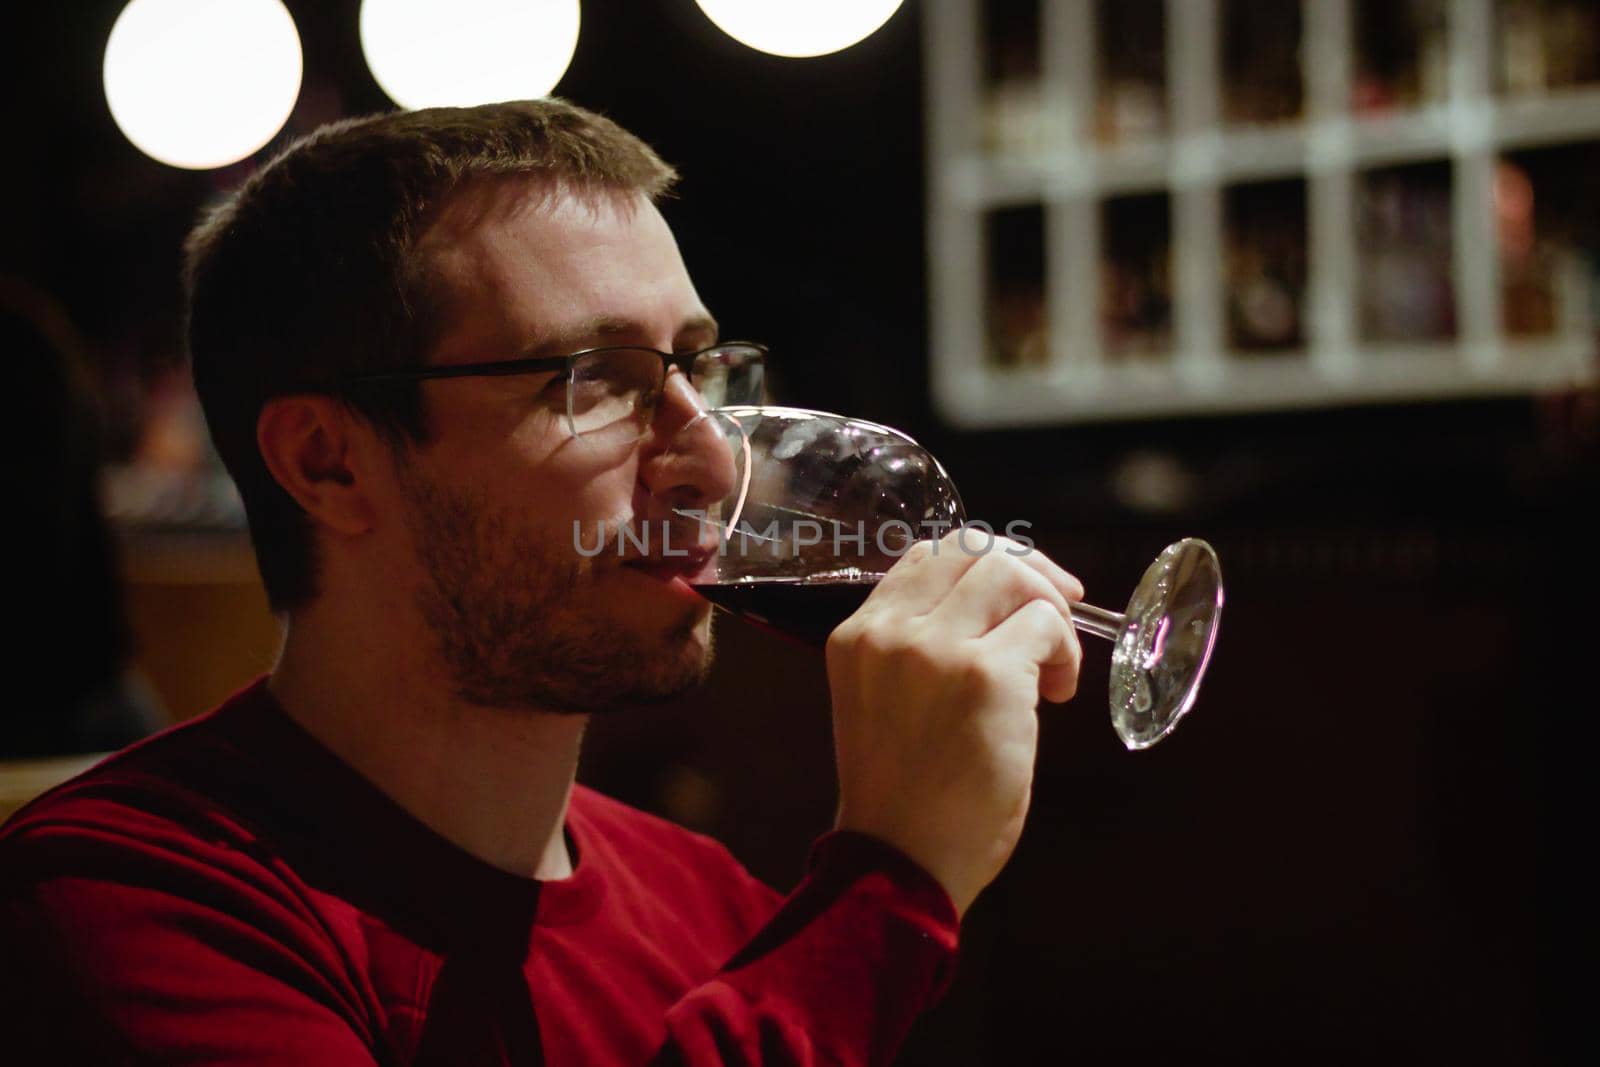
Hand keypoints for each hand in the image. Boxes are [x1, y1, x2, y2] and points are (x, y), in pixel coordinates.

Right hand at [825, 530, 1083, 916]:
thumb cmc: (905, 798)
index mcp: (858, 635)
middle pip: (974, 551)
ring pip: (1012, 575)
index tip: (1022, 589)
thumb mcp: (888, 701)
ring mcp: (936, 649)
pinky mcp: (985, 676)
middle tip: (1060, 610)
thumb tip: (1000, 609)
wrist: (900, 863)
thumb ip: (921, 647)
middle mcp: (890, 631)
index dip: (986, 560)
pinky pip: (1045, 626)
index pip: (927, 555)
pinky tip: (1057, 696)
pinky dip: (1065, 652)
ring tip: (1053, 668)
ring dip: (1050, 612)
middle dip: (1030, 572)